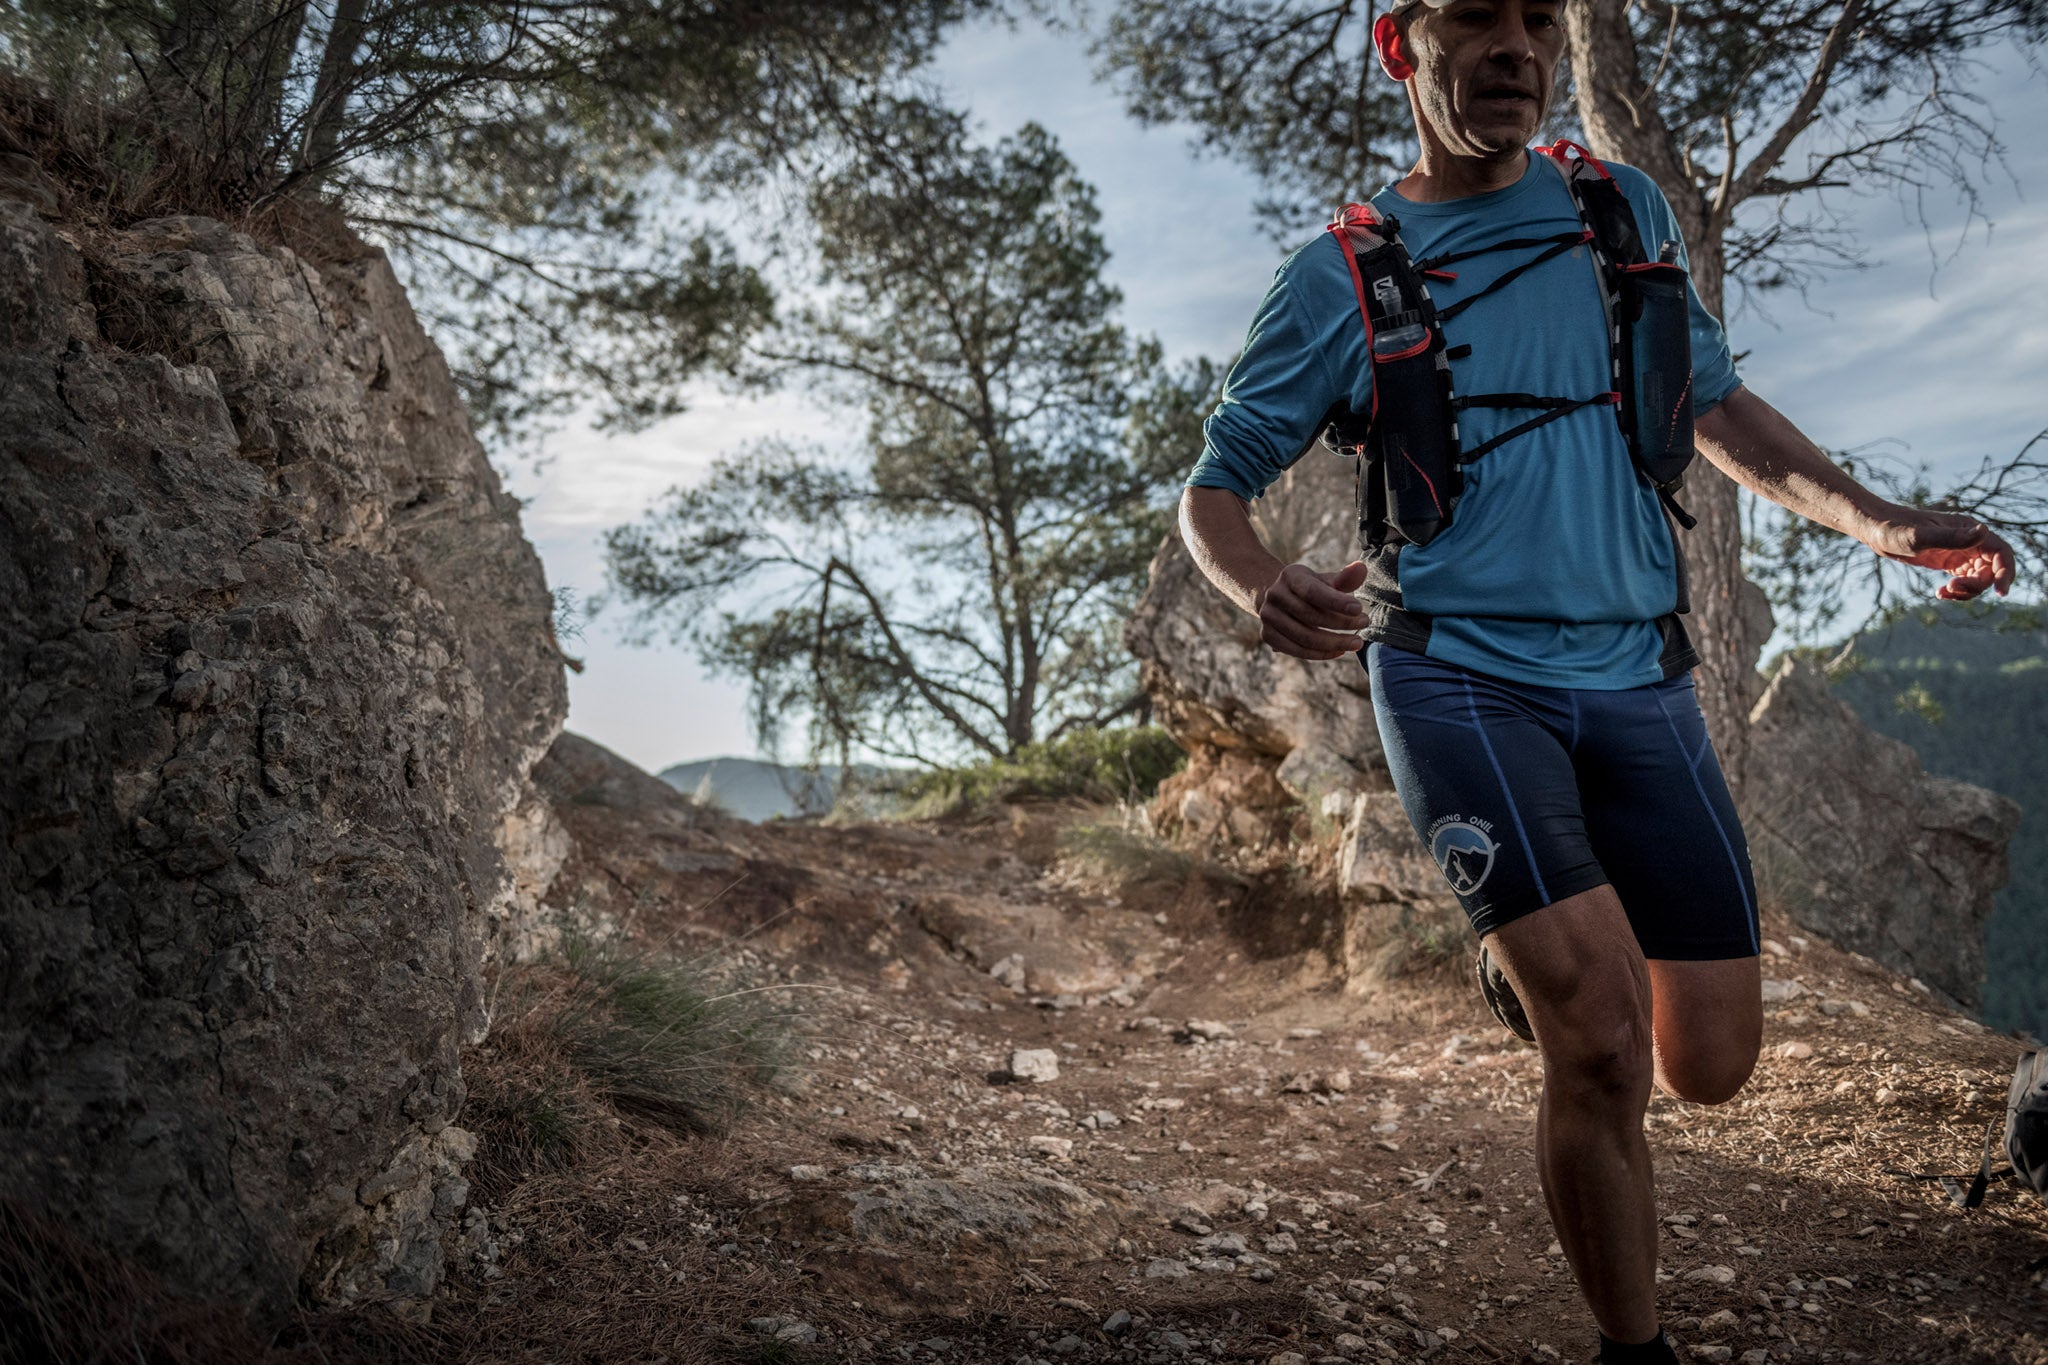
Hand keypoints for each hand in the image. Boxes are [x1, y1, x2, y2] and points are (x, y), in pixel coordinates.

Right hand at [1255, 560, 1368, 658]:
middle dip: (1342, 623)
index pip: (1313, 592)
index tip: (1359, 609)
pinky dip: (1321, 654)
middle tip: (1364, 624)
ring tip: (1356, 642)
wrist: (1280, 599)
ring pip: (1304, 637)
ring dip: (1334, 643)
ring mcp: (1268, 616)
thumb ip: (1344, 578)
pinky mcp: (1268, 635)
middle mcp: (1275, 595)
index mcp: (1290, 576)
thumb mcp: (1326, 580)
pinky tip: (1339, 651)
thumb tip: (1361, 568)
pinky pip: (1297, 651)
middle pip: (1310, 616)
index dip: (1336, 602)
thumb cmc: (1311, 589)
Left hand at [1865, 508, 2015, 600]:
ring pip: (1979, 577)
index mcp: (1969, 529)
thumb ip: (1951, 537)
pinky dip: (1957, 591)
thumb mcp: (1920, 536)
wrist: (1876, 530)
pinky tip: (1939, 594)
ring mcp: (1960, 551)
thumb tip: (1984, 531)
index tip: (2000, 593)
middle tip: (1952, 589)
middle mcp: (1969, 540)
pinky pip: (1964, 580)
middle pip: (1992, 569)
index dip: (2006, 572)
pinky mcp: (1949, 561)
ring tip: (1943, 592)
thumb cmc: (1895, 529)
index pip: (2001, 552)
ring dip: (1967, 591)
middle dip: (1979, 585)